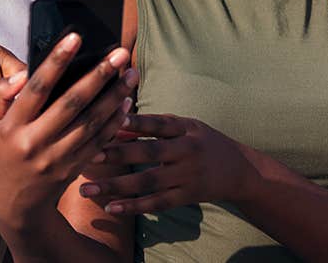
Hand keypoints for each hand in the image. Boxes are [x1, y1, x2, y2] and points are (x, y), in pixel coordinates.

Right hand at [0, 33, 138, 222]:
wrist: (15, 201)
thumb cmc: (4, 152)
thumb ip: (3, 95)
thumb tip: (26, 72)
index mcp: (13, 126)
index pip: (37, 88)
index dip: (57, 61)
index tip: (75, 37)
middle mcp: (36, 142)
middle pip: (73, 103)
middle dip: (99, 75)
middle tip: (120, 53)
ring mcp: (57, 157)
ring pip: (92, 122)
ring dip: (115, 96)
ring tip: (131, 74)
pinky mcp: (74, 167)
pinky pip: (100, 141)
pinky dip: (115, 121)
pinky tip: (126, 101)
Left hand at [78, 114, 259, 214]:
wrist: (240, 171)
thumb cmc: (204, 142)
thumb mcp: (186, 127)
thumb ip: (154, 125)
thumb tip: (118, 123)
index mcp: (187, 129)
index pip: (158, 124)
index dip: (136, 122)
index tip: (111, 119)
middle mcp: (188, 151)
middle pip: (149, 153)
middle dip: (118, 155)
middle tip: (88, 154)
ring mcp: (188, 176)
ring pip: (148, 182)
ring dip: (116, 186)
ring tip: (86, 189)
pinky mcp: (187, 197)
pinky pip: (156, 203)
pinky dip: (133, 206)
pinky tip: (111, 207)